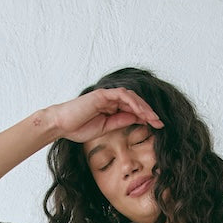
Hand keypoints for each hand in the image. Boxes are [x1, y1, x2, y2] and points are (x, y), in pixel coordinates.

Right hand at [45, 88, 163, 144]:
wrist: (61, 125)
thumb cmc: (78, 128)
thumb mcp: (106, 128)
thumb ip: (120, 122)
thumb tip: (137, 119)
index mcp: (111, 108)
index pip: (132, 110)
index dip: (146, 117)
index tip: (157, 126)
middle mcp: (110, 100)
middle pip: (135, 102)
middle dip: (149, 112)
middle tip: (160, 123)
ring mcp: (106, 96)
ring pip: (131, 97)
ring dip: (144, 107)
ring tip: (154, 118)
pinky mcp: (102, 94)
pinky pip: (122, 96)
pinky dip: (133, 103)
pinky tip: (142, 112)